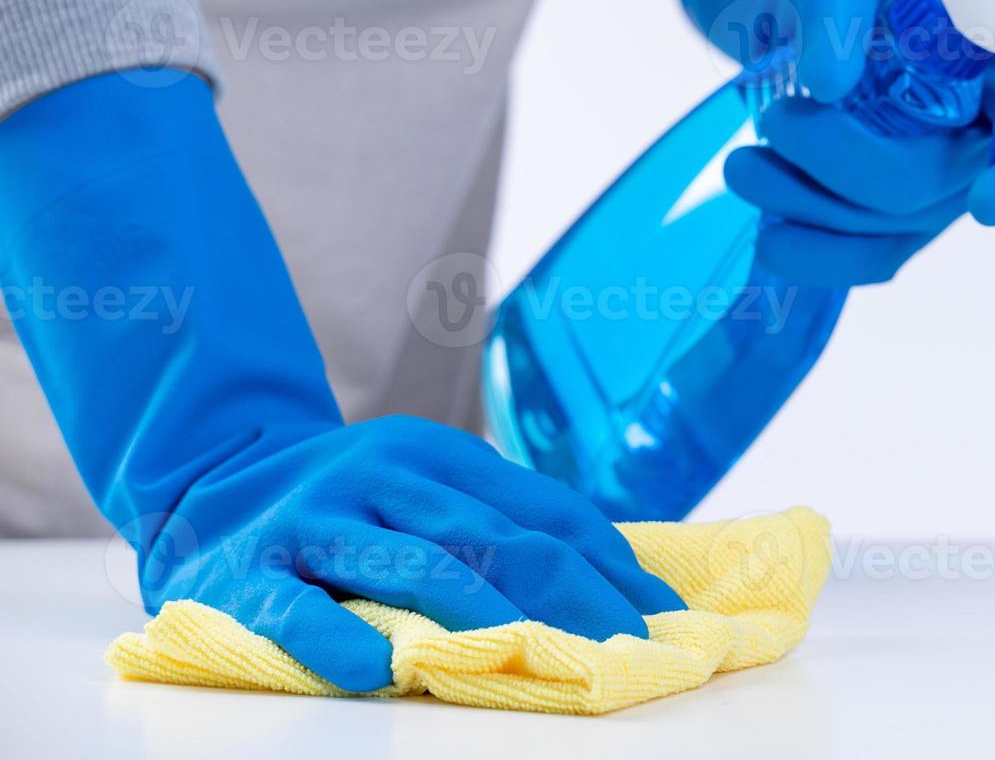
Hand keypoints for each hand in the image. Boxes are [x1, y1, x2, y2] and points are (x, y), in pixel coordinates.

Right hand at [141, 416, 685, 693]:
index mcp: (437, 454)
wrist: (201, 478)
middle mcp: (380, 474)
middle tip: (626, 651)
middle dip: (574, 599)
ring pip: (415, 567)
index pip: (545, 510)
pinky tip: (379, 672)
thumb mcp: (422, 490)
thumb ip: (498, 523)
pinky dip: (338, 639)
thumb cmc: (347, 506)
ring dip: (485, 618)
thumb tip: (617, 585)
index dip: (611, 566)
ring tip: (541, 658)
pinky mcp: (249, 569)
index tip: (661, 616)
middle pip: (497, 540)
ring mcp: (314, 519)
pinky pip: (298, 608)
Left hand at [678, 0, 994, 286]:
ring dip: (809, 204)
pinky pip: (867, 261)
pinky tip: (769, 235)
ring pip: (891, 228)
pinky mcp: (888, 224)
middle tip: (777, 118)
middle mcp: (977, 142)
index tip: (984, 201)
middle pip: (940, 186)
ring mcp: (935, 191)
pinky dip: (815, 256)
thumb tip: (827, 85)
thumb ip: (838, 5)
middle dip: (848, 162)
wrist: (793, 20)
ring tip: (743, 165)